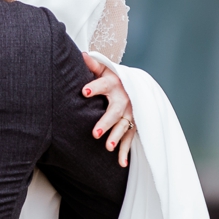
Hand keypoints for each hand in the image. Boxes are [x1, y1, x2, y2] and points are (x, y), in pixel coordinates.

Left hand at [82, 52, 135, 167]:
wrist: (136, 87)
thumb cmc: (113, 79)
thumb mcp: (105, 70)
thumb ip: (93, 65)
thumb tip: (81, 54)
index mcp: (114, 84)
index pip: (103, 84)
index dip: (94, 87)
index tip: (83, 92)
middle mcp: (124, 99)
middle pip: (115, 111)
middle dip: (106, 122)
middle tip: (95, 133)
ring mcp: (131, 114)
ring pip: (124, 126)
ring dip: (117, 138)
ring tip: (108, 148)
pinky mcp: (134, 125)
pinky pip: (130, 139)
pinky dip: (126, 152)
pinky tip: (121, 164)